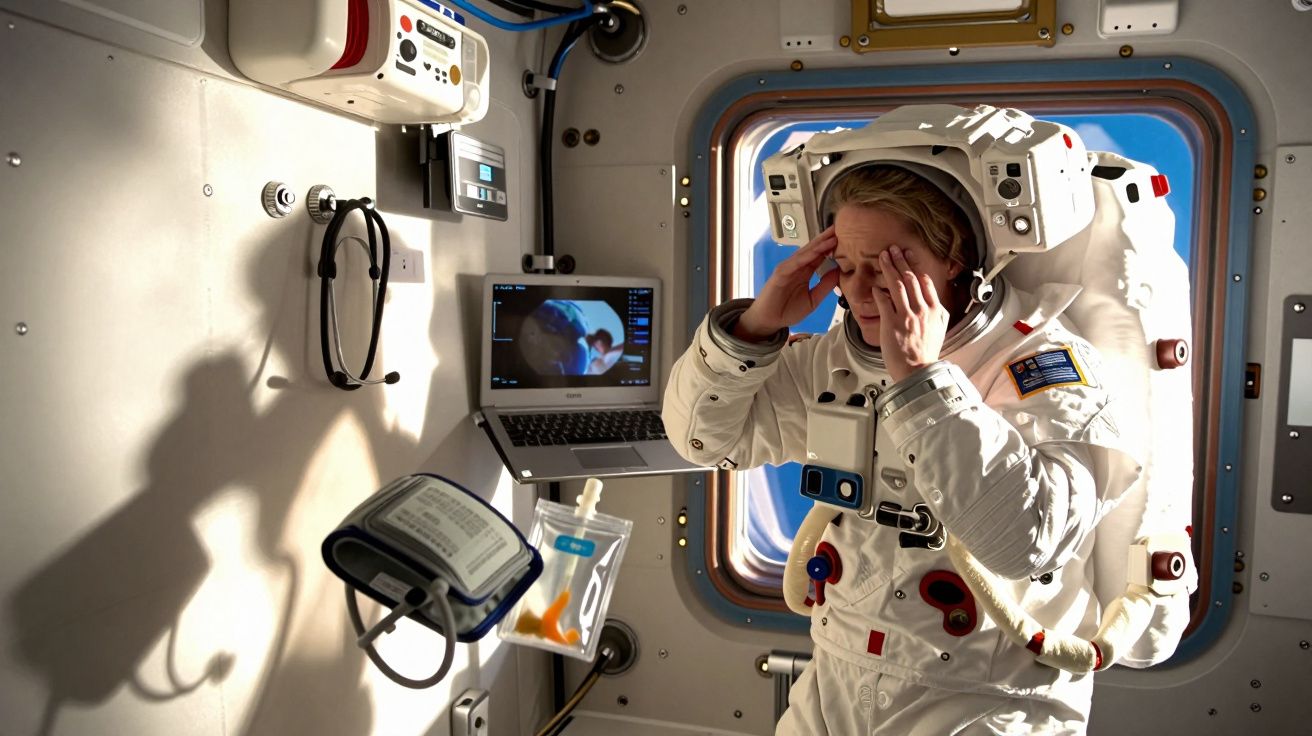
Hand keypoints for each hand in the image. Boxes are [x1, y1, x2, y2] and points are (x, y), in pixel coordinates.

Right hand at [735, 226, 839, 340]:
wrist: (769, 321)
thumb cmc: (788, 311)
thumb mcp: (813, 300)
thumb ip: (825, 286)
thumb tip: (839, 271)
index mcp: (805, 271)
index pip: (820, 255)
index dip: (832, 246)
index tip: (846, 238)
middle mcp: (797, 266)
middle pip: (814, 249)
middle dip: (826, 239)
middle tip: (841, 227)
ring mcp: (788, 268)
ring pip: (806, 253)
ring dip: (819, 244)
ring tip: (832, 235)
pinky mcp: (781, 273)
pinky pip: (795, 262)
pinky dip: (806, 255)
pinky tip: (817, 250)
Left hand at [871, 246, 950, 381]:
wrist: (917, 372)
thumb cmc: (926, 354)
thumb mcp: (940, 330)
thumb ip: (938, 314)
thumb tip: (936, 304)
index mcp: (936, 310)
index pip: (925, 282)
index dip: (915, 266)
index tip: (909, 256)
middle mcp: (922, 310)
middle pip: (910, 278)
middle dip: (901, 260)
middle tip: (893, 249)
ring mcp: (907, 315)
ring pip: (897, 285)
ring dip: (889, 268)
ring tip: (883, 257)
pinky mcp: (892, 323)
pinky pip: (884, 301)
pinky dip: (879, 291)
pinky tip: (874, 285)